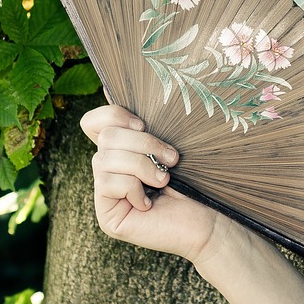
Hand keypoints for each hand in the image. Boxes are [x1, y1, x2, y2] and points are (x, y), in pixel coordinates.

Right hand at [79, 104, 218, 261]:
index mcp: (121, 149)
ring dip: (142, 165)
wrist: (211, 218)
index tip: (144, 122)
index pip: (92, 122)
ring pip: (104, 159)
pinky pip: (108, 184)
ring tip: (165, 179)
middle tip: (171, 158)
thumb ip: (142, 122)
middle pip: (105, 137)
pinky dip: (134, 187)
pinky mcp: (107, 216)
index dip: (112, 115)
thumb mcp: (167, 142)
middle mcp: (108, 170)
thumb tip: (107, 86)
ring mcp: (106, 194)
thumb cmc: (196, 179)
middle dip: (143, 143)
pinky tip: (150, 202)